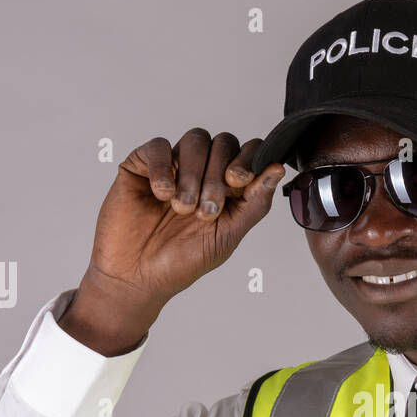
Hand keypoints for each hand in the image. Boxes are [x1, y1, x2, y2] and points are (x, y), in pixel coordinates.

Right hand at [60, 128, 283, 353]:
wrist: (137, 277)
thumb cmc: (183, 261)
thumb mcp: (229, 234)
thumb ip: (256, 202)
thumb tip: (278, 169)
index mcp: (228, 186)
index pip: (248, 152)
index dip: (248, 160)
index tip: (238, 182)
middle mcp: (202, 171)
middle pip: (223, 142)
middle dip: (218, 176)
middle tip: (206, 211)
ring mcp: (172, 165)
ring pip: (195, 140)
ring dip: (193, 175)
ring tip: (183, 208)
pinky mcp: (141, 165)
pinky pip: (158, 146)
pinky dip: (163, 168)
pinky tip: (161, 194)